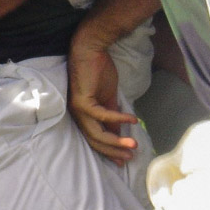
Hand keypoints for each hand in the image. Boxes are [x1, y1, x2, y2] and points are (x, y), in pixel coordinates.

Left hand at [67, 32, 137, 163]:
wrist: (91, 50)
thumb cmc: (99, 71)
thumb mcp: (108, 99)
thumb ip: (112, 118)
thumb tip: (119, 135)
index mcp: (83, 116)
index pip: (94, 139)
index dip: (109, 151)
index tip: (123, 159)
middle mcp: (77, 116)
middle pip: (94, 141)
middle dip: (114, 151)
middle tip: (130, 157)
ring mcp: (78, 109)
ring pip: (96, 133)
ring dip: (116, 141)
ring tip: (133, 145)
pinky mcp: (83, 101)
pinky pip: (102, 116)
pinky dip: (118, 119)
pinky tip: (132, 121)